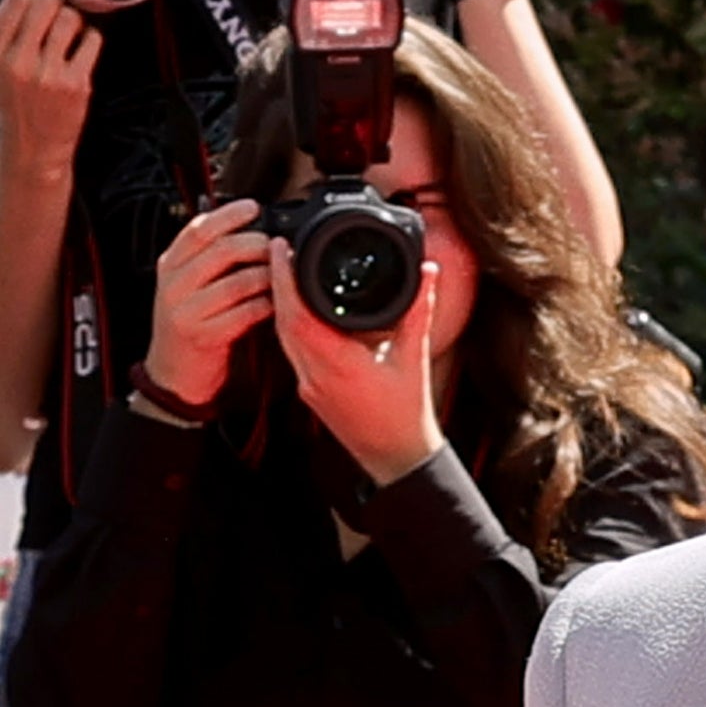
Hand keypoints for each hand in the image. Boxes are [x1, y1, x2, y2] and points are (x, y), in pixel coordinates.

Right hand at [0, 0, 101, 183]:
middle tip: (59, 5)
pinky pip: (91, 40)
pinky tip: (81, 45)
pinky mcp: (77, 83)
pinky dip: (89, 36)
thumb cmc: (14, 107)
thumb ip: (7, 34)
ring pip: (71, 18)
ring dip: (74, 17)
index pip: (15, 0)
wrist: (31, 151)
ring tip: (69, 28)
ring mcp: (49, 71)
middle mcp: (18, 60)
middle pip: (46, 2)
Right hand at [142, 201, 273, 409]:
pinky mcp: (204, 336)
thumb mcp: (188, 283)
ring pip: (238, 282)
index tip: (254, 207)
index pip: (198, 229)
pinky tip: (274, 304)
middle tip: (277, 247)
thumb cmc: (191, 321)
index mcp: (170, 265)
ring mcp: (186, 312)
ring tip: (281, 276)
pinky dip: (266, 305)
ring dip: (268, 276)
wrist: (173, 372)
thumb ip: (209, 257)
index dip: (229, 214)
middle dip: (258, 245)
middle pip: (222, 251)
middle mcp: (173, 285)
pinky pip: (245, 313)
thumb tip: (248, 226)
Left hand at [269, 242, 444, 486]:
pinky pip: (291, 349)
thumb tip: (427, 271)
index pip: (298, 315)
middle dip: (276, 282)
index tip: (282, 248)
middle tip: (277, 249)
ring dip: (280, 302)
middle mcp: (315, 375)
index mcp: (339, 365)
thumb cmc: (409, 413)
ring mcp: (308, 385)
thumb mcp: (416, 356)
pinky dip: (290, 323)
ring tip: (284, 271)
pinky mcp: (309, 390)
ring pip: (282, 336)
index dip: (285, 279)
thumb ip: (419, 310)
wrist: (397, 457)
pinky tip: (297, 308)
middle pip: (282, 322)